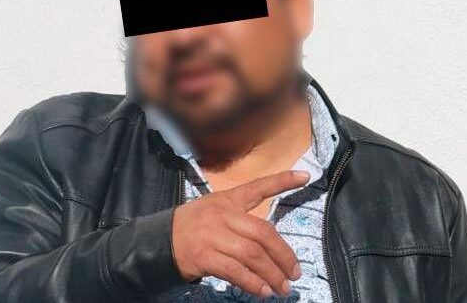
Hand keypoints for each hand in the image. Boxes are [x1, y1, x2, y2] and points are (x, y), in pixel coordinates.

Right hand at [171, 170, 309, 298]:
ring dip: (272, 274)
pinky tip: (263, 292)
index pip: (258, 186)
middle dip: (283, 254)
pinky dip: (253, 283)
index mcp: (227, 199)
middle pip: (262, 232)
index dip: (282, 181)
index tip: (305, 175)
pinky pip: (235, 271)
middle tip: (295, 272)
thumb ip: (241, 220)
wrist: (160, 240)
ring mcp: (213, 235)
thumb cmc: (194, 225)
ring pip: (252, 254)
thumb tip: (271, 247)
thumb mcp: (216, 210)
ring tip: (283, 287)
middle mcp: (223, 214)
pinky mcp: (204, 256)